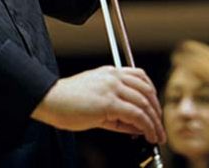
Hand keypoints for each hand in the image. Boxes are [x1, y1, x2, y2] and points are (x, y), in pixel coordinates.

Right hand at [31, 65, 165, 144]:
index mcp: (110, 72)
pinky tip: (147, 135)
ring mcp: (112, 88)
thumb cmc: (67, 102)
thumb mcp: (97, 103)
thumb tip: (137, 125)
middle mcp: (113, 76)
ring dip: (154, 122)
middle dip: (156, 110)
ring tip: (156, 135)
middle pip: (147, 90)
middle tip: (159, 127)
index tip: (154, 110)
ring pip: (144, 103)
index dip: (152, 94)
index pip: (140, 77)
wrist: (50, 100)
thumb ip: (118, 112)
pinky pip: (136, 115)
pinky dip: (146, 126)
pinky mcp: (109, 102)